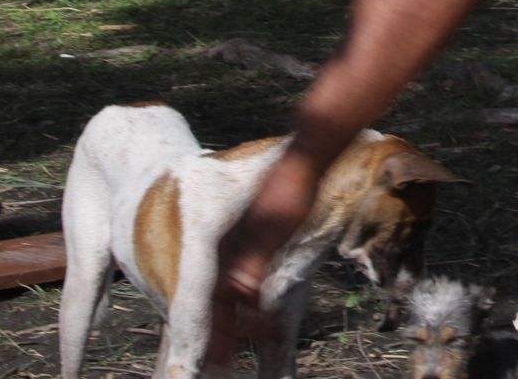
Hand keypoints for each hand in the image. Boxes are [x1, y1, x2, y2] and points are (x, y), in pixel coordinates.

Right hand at [205, 165, 316, 366]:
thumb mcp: (275, 229)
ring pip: (229, 289)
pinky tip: (257, 312)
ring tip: (240, 343)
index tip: (220, 355)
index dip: (215, 328)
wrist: (305, 159)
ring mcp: (241, 242)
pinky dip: (248, 300)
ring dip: (233, 318)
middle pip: (216, 295)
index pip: (212, 295)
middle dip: (220, 330)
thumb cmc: (291, 189)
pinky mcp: (256, 239)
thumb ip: (255, 263)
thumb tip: (241, 297)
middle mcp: (227, 244)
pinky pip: (244, 277)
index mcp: (225, 243)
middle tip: (225, 361)